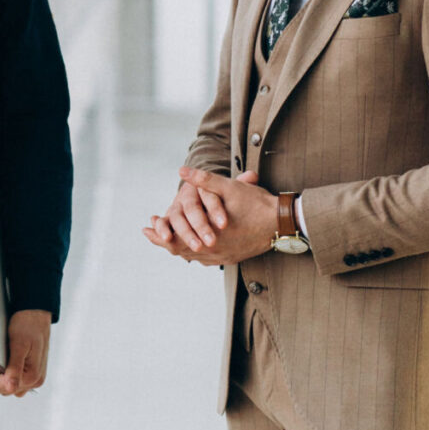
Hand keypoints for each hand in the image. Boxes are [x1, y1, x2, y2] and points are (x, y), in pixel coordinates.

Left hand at [0, 309, 51, 396]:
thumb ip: (14, 368)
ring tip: (7, 355)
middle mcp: (35, 381)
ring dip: (5, 373)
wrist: (37, 314)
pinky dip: (11, 370)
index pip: (2, 388)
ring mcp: (35, 377)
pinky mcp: (33, 372)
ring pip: (10, 385)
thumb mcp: (18, 344)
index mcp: (32, 376)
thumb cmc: (28, 325)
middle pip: (6, 389)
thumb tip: (11, 388)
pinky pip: (16, 378)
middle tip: (1, 354)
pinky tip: (12, 356)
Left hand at [144, 167, 276, 265]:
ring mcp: (223, 257)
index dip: (158, 233)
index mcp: (209, 237)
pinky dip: (192, 252)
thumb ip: (203, 179)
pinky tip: (189, 246)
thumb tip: (182, 170)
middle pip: (180, 250)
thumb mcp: (228, 187)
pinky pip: (205, 259)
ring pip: (192, 256)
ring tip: (165, 238)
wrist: (282, 222)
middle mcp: (214, 252)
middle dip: (163, 240)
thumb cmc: (255, 203)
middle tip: (149, 232)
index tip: (146, 227)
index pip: (175, 240)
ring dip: (177, 246)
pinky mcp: (231, 257)